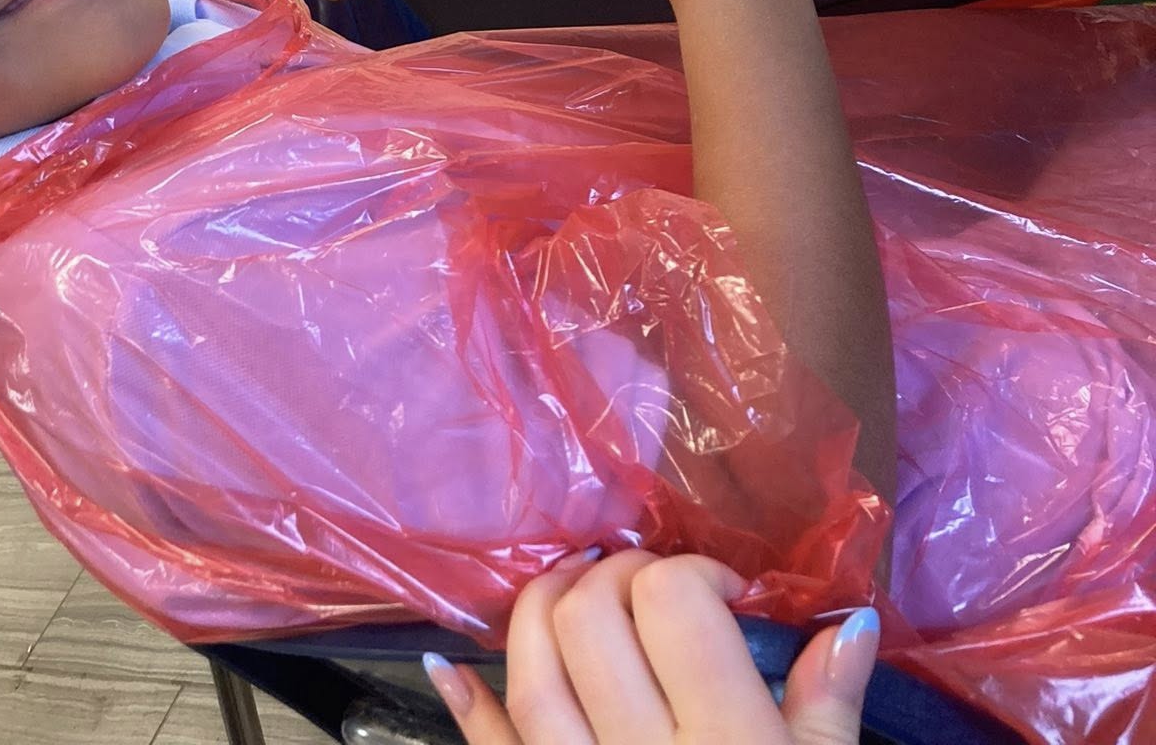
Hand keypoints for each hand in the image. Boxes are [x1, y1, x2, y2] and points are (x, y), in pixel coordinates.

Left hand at [425, 550, 878, 744]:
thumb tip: (847, 619)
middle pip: (593, 619)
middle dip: (616, 577)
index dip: (692, 573)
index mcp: (727, 741)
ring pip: (531, 671)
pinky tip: (454, 668)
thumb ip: (828, 705)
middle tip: (650, 591)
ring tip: (574, 590)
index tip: (722, 594)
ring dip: (540, 609)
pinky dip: (468, 704)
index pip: (676, 604)